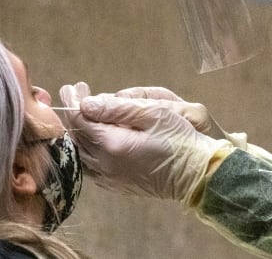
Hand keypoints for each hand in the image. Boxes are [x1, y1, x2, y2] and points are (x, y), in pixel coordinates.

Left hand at [60, 84, 231, 201]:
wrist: (198, 177)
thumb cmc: (180, 140)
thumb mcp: (153, 114)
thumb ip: (116, 108)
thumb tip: (85, 103)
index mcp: (111, 145)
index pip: (80, 120)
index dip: (73, 101)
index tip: (72, 86)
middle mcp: (104, 165)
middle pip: (77, 137)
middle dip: (75, 113)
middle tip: (78, 93)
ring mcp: (110, 179)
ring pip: (81, 153)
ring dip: (79, 132)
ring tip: (85, 114)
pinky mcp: (117, 186)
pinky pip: (91, 166)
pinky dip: (87, 149)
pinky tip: (94, 138)